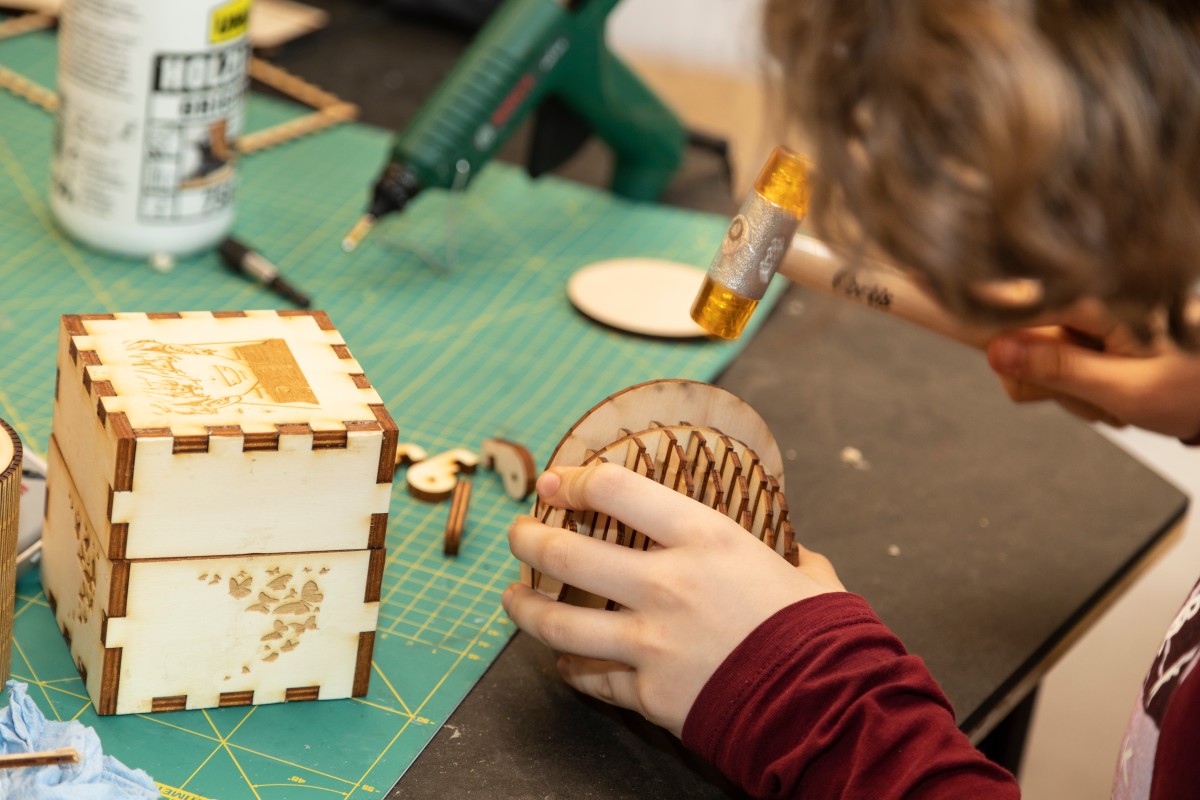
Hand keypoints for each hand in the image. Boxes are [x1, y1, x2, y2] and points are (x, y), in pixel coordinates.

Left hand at [502, 462, 843, 737]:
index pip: (618, 490)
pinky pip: (593, 681)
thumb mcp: (806, 573)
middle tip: (519, 534)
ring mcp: (650, 642)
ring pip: (559, 624)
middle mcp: (666, 584)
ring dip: (525, 608)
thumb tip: (790, 552)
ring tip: (510, 599)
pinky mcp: (648, 694)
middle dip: (530, 539)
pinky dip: (572, 673)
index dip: (577, 479)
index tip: (556, 482)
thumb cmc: (822, 631)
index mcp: (704, 538)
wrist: (827, 706)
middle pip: (568, 554)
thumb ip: (784, 556)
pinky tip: (563, 665)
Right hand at [986, 299, 1199, 439]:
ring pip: (1036, 350)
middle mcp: (1096, 297)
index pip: (1024, 301)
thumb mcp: (1124, 390)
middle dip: (1039, 373)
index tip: (957, 323)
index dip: (990, 318)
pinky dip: (1072, 384)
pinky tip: (1106, 393)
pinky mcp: (1094, 328)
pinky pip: (1056, 357)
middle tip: (1084, 399)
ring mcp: (1094, 315)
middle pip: (1022, 330)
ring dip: (1061, 386)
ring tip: (1108, 400)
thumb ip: (1057, 369)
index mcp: (1105, 299)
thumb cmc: (1194, 390)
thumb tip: (996, 350)